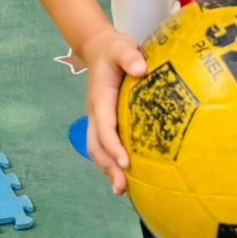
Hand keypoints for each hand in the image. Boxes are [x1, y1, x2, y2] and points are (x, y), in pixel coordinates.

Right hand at [82, 26, 146, 194]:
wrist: (100, 49)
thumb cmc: (114, 49)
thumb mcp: (121, 46)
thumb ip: (129, 55)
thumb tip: (140, 68)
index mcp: (100, 98)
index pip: (104, 125)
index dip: (113, 145)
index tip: (125, 163)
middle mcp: (96, 113)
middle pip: (97, 144)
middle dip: (108, 166)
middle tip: (122, 187)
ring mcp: (99, 120)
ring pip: (98, 149)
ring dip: (108, 170)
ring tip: (122, 191)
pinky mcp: (106, 123)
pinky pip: (106, 146)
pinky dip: (112, 164)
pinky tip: (128, 179)